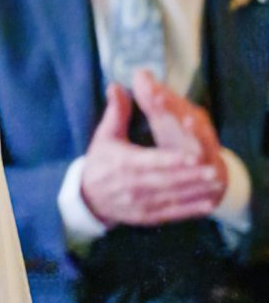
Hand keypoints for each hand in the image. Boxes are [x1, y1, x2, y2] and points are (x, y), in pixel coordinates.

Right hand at [80, 82, 228, 225]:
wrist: (87, 198)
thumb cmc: (100, 163)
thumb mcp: (105, 136)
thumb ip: (116, 112)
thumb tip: (116, 86)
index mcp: (123, 163)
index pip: (151, 161)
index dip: (173, 159)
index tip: (193, 155)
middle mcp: (132, 185)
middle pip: (165, 180)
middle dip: (191, 175)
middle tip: (214, 169)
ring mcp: (139, 203)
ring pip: (172, 197)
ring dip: (195, 191)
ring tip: (216, 183)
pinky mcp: (146, 216)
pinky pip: (171, 213)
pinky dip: (189, 210)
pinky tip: (207, 204)